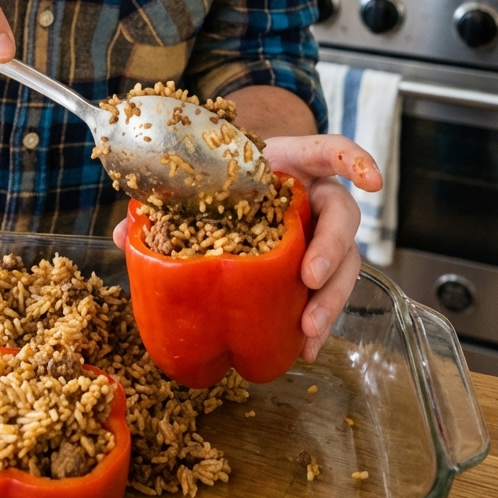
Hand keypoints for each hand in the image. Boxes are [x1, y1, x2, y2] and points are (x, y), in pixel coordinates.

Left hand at [111, 133, 380, 363]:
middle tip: (309, 279)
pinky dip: (319, 320)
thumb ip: (166, 200)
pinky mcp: (315, 265)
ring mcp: (320, 232)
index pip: (329, 150)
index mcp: (291, 162)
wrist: (239, 181)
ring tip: (309, 332)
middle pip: (341, 217)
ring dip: (331, 299)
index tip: (372, 181)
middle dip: (332, 249)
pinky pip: (326, 293)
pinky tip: (305, 348)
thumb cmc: (226, 176)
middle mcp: (315, 196)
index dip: (354, 159)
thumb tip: (125, 234)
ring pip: (344, 263)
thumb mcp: (201, 178)